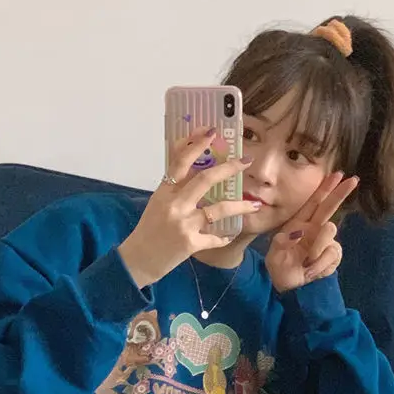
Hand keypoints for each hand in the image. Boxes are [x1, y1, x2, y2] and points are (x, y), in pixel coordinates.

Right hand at [119, 126, 257, 288]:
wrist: (137, 261)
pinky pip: (215, 237)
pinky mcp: (191, 243)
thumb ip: (175, 190)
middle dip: (229, 168)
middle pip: (205, 180)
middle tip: (246, 161)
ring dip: (240, 206)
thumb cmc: (147, 232)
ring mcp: (184, 224)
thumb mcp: (157, 205)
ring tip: (255, 205)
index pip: (180, 161)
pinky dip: (224, 236)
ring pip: (218, 209)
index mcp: (164, 192)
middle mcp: (174, 205)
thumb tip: (198, 174)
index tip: (211, 132)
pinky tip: (231, 234)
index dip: (196, 145)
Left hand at [265, 172, 357, 292]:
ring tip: (305, 263)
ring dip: (316, 250)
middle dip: (341, 193)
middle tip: (354, 180)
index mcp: (299, 224)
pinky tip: (311, 271)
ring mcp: (325, 242)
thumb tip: (300, 233)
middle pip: (330, 208)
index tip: (337, 174)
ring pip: (329, 234)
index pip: (314, 202)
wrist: (288, 286)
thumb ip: (283, 242)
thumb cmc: (279, 266)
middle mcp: (314, 229)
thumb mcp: (274, 254)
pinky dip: (319, 265)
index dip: (325, 188)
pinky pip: (331, 254)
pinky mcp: (333, 256)